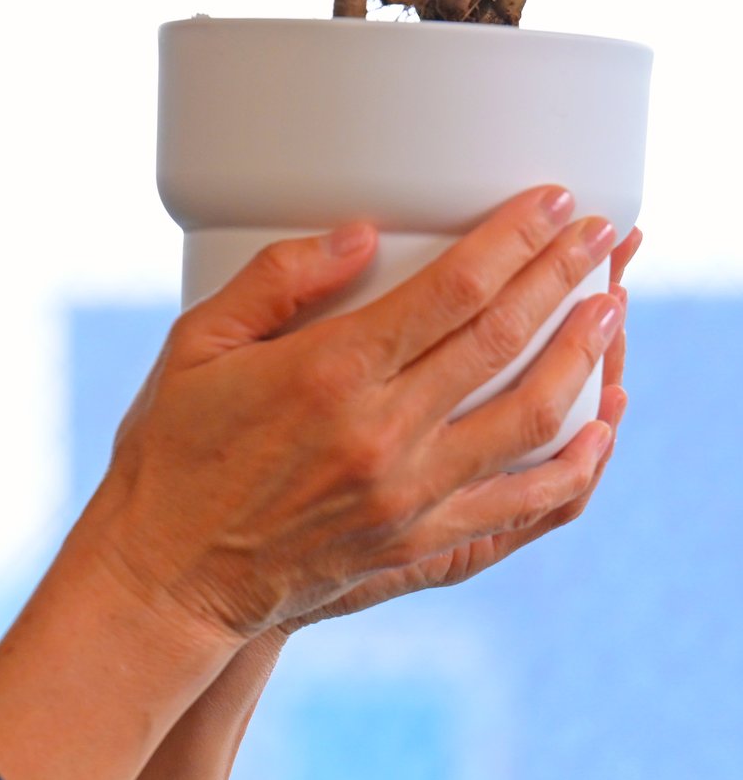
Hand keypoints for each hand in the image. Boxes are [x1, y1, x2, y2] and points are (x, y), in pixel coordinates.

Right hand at [93, 186, 624, 654]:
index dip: (513, 239)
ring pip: (532, 421)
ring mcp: (412, 500)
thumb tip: (364, 232)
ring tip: (611, 312)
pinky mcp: (422, 549)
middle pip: (504, 342)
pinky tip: (601, 435)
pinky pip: (523, 509)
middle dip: (563, 278)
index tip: (551, 203)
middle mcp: (384, 436)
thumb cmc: (172, 449)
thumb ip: (280, 278)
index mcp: (330, 374)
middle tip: (601, 236)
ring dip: (584, 360)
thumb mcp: (197, 342)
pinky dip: (574, 470)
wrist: (167, 577)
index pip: (453, 290)